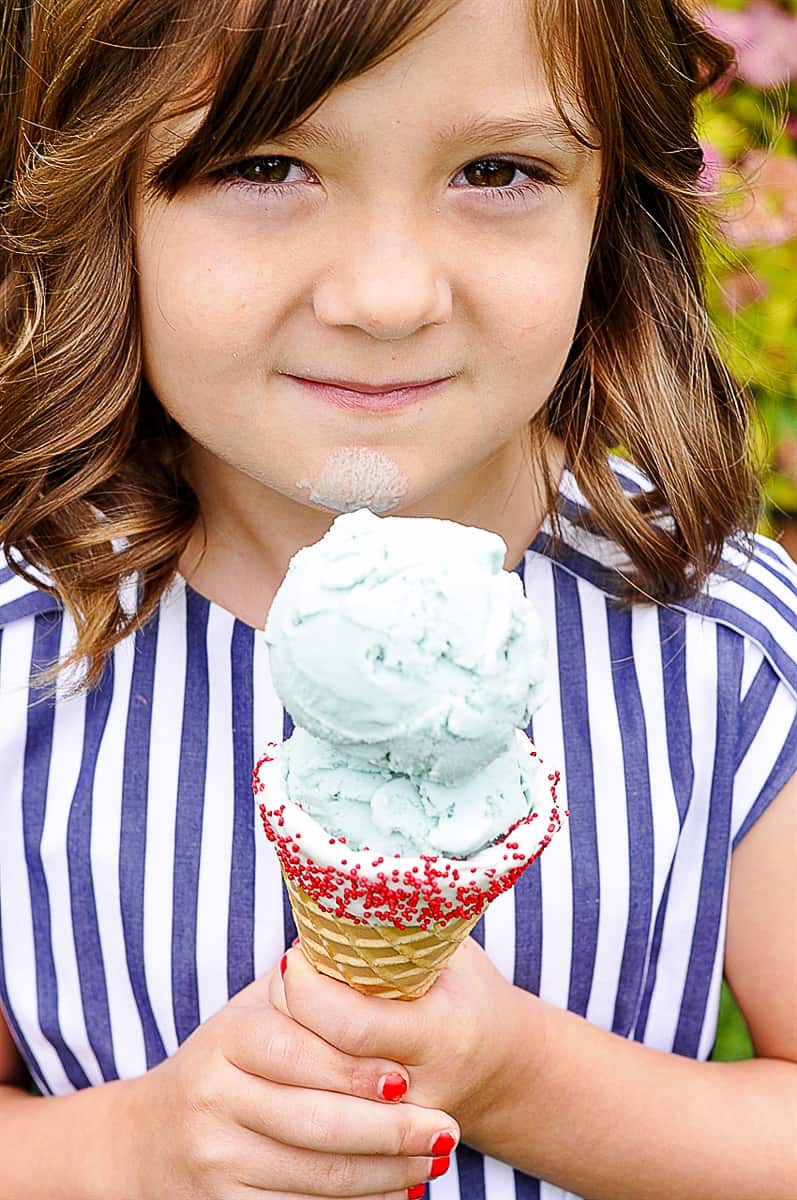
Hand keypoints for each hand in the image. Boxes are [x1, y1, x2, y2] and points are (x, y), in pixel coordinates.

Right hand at [122, 959, 459, 1199]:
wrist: (150, 1137)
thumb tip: (379, 948)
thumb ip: (308, 990)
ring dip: (385, 1173)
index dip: (356, 1069)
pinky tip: (394, 1192)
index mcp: (226, 1038)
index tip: (408, 1076)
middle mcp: (212, 1098)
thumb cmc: (230, 1061)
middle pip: (315, 1122)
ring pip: (316, 1176)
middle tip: (444, 1128)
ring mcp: (215, 1159)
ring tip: (434, 1159)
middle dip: (389, 1130)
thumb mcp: (255, 1013)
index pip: (298, 1052)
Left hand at [271, 935, 531, 1147]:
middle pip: (319, 1061)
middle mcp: (416, 1093)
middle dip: (287, 1012)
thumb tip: (338, 881)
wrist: (503, 1070)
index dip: (307, 989)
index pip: (350, 1026)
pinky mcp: (374, 1146)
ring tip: (293, 1006)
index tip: (295, 955)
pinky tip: (296, 1046)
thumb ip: (402, 928)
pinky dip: (298, 1076)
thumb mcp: (450, 950)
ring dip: (286, 1046)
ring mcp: (394, 1129)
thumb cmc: (470, 993)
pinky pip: (318, 1113)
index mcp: (440, 1036)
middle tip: (287, 976)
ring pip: (309, 1094)